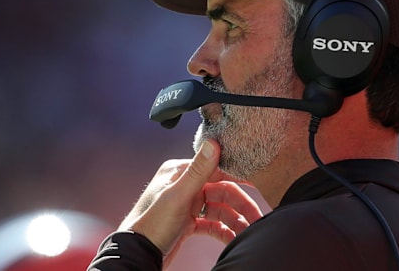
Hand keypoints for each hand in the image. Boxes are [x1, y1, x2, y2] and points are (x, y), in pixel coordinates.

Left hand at [118, 139, 262, 266]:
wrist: (138, 254)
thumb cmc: (152, 224)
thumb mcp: (178, 196)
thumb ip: (198, 171)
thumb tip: (213, 143)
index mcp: (180, 173)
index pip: (217, 171)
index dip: (239, 179)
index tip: (260, 184)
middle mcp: (183, 186)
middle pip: (222, 192)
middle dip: (241, 206)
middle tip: (258, 217)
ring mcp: (186, 205)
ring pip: (219, 210)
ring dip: (235, 220)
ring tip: (249, 232)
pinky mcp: (186, 223)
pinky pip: (211, 224)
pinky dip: (224, 231)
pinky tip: (234, 238)